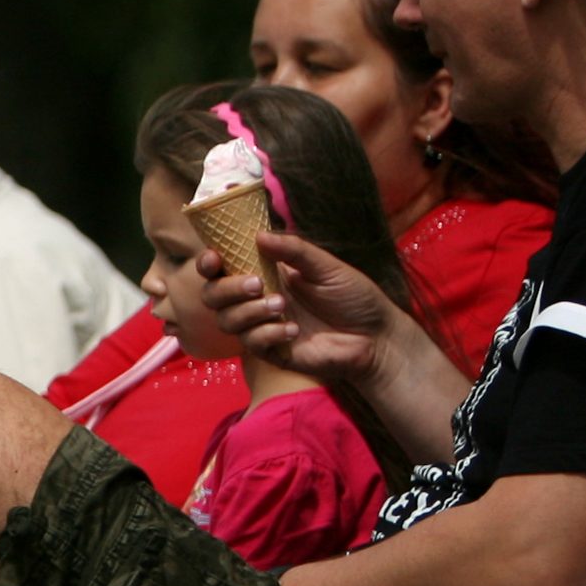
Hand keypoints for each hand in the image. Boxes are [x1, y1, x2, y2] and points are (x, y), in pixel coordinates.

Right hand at [206, 231, 402, 387]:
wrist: (376, 335)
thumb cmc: (353, 297)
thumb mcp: (326, 266)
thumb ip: (294, 250)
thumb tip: (258, 235)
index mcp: (265, 274)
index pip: (222, 268)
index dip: (208, 263)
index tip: (214, 258)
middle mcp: (256, 300)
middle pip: (213, 295)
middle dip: (227, 288)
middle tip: (258, 283)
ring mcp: (261, 327)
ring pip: (226, 320)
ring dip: (249, 311)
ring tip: (282, 306)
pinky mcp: (271, 351)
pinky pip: (251, 342)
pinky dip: (267, 333)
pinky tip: (294, 330)